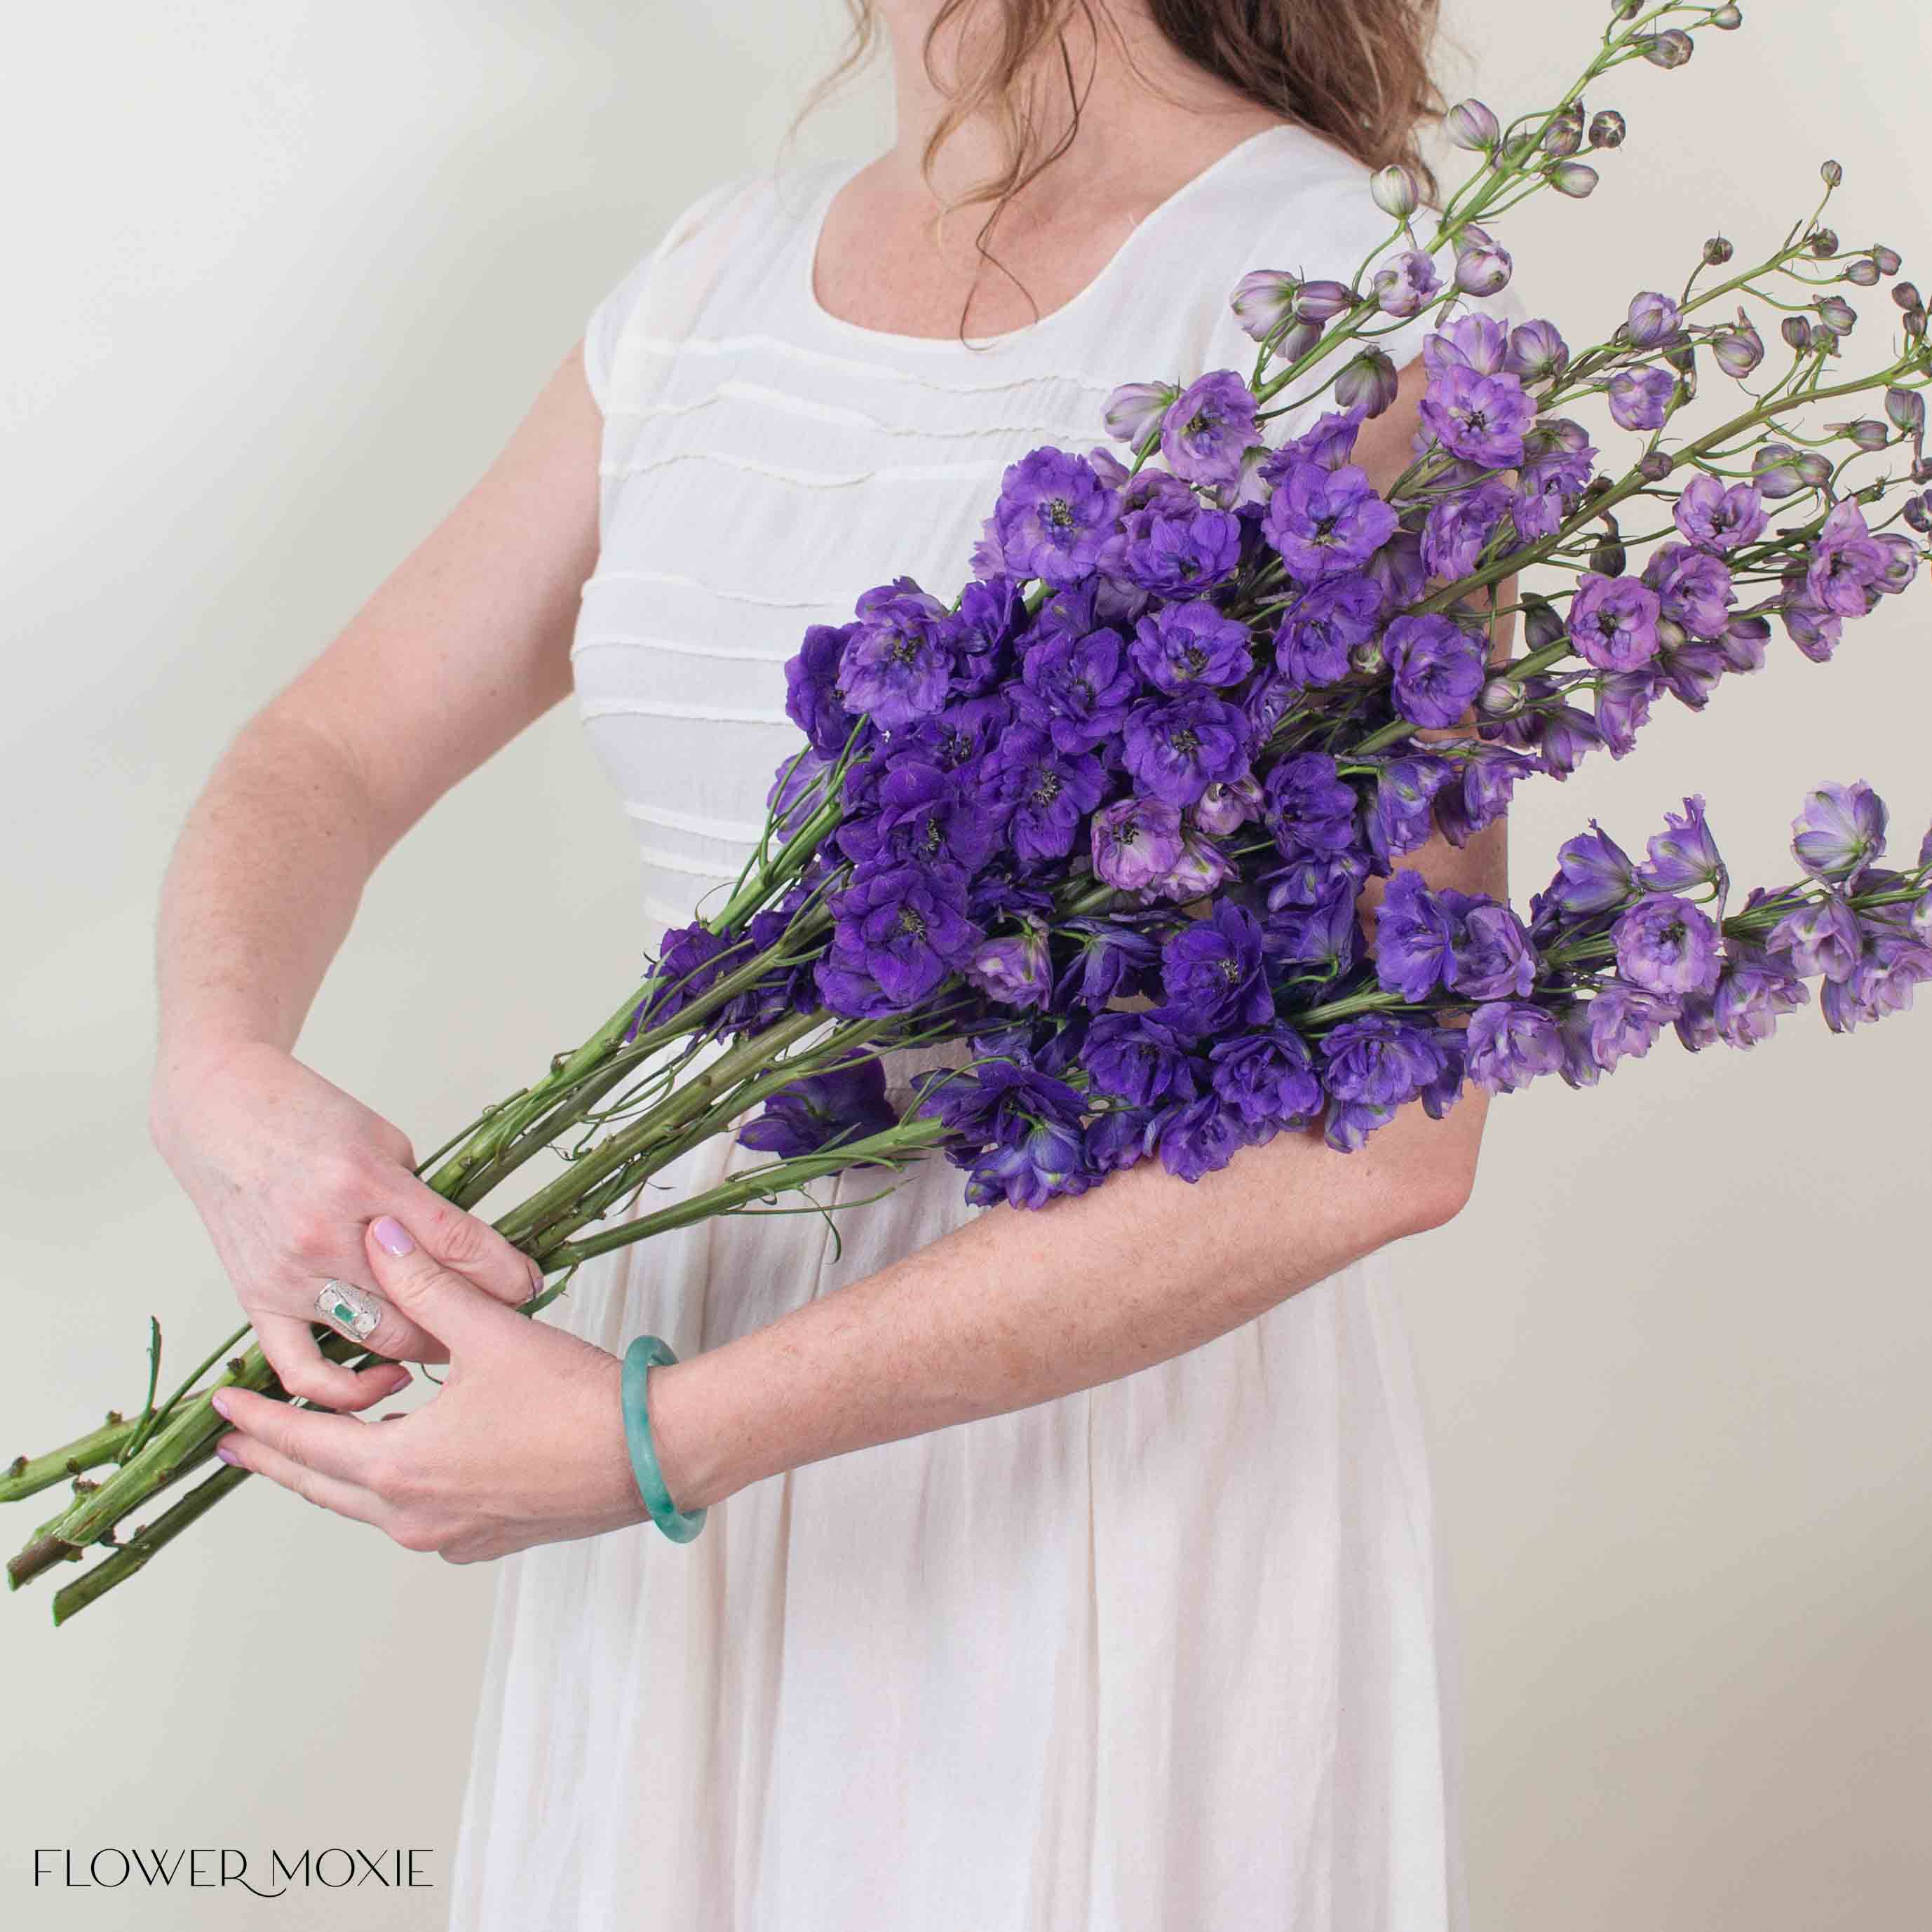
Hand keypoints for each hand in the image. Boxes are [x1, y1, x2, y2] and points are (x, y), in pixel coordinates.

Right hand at [150, 1038, 540, 1409]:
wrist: (220, 1111)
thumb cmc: (306, 1115)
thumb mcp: (385, 1139)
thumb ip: (421, 1201)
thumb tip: (470, 1255)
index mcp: (366, 1180)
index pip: (456, 1242)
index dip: (505, 1273)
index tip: (530, 1286)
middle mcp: (325, 1233)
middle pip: (423, 1305)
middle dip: (475, 1319)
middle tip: (502, 1320)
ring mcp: (289, 1272)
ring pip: (377, 1341)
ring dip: (427, 1351)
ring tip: (457, 1346)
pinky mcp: (256, 1298)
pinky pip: (301, 1370)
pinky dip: (346, 1391)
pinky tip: (384, 1382)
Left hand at [209, 1214, 646, 1561]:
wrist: (656, 1455)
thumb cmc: (576, 1400)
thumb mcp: (492, 1334)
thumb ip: (428, 1286)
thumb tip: (381, 1240)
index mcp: (402, 1467)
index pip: (305, 1444)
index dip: (261, 1420)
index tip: (221, 1409)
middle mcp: (416, 1517)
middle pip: (323, 1488)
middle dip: (278, 1459)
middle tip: (236, 1442)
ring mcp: (453, 1537)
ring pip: (369, 1507)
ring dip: (336, 1475)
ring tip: (315, 1448)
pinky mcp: (490, 1539)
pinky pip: (415, 1518)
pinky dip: (390, 1490)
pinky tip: (404, 1462)